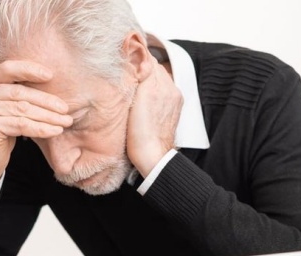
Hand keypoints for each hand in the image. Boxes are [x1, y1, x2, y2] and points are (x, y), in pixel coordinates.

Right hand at [0, 59, 72, 195]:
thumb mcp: (6, 109)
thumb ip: (17, 94)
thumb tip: (49, 79)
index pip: (8, 69)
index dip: (30, 70)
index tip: (51, 75)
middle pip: (19, 93)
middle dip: (46, 101)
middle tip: (66, 109)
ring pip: (23, 109)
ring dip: (48, 116)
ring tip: (65, 121)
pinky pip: (22, 125)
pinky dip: (42, 128)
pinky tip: (55, 131)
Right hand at [126, 58, 182, 176]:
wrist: (152, 156)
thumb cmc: (140, 133)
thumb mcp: (137, 98)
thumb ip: (142, 73)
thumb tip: (141, 54)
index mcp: (163, 85)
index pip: (150, 60)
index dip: (137, 59)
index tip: (127, 60)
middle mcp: (172, 90)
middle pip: (156, 70)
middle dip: (143, 70)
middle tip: (129, 76)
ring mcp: (174, 100)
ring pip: (159, 81)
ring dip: (148, 82)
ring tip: (136, 90)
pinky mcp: (173, 110)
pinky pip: (164, 93)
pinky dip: (154, 93)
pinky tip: (145, 102)